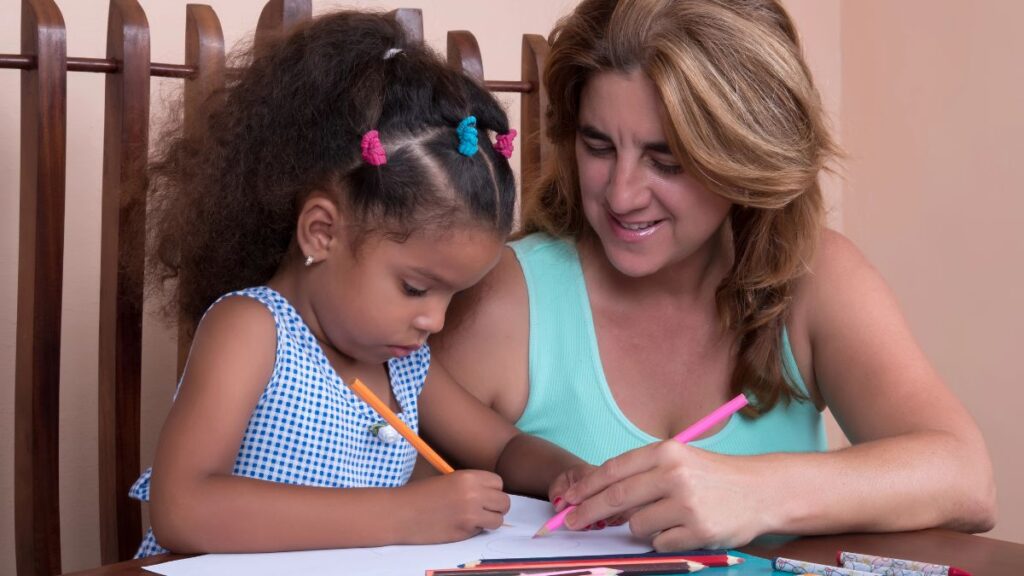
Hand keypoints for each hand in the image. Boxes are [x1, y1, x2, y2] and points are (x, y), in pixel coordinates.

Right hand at [399, 470, 509, 543]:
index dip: (493, 489)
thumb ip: (471, 484)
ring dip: (490, 520)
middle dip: (496, 506)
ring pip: (498, 520)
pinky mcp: (464, 533)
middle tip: (484, 509)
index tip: (484, 494)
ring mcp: (470, 516)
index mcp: (469, 477)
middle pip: (504, 502)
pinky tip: (460, 525)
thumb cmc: (420, 494)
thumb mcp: (449, 479)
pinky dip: (476, 530)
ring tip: (475, 519)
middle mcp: (474, 495)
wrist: (400, 512)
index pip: (499, 483)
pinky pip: (481, 531)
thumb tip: (490, 493)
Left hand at [561, 442, 765, 549]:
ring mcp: (687, 504)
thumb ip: (643, 476)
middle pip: (616, 498)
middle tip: (569, 521)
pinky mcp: (697, 531)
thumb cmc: (714, 476)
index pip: (614, 470)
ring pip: (636, 525)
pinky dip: (662, 540)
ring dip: (639, 527)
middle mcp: (675, 475)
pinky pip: (658, 543)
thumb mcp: (679, 462)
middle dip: (587, 511)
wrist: (762, 490)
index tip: (568, 498)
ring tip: (666, 517)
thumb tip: (599, 499)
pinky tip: (682, 528)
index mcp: (667, 451)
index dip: (586, 487)